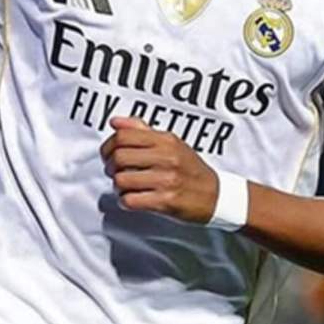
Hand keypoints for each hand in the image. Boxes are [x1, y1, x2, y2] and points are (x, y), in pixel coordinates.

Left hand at [99, 116, 219, 224]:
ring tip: (125, 187)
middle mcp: (166, 157)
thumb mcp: (171, 143)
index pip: (124, 135)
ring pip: (122, 179)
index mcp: (166, 140)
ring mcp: (167, 179)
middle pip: (119, 157)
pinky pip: (131, 200)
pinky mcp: (167, 201)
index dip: (108, 145)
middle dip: (110, 166)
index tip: (107, 154)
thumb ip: (142, 131)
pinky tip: (132, 199)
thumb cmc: (190, 169)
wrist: (216, 195)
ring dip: (118, 186)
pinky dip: (126, 201)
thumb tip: (116, 122)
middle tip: (114, 172)